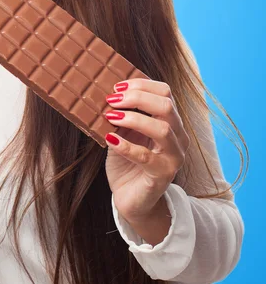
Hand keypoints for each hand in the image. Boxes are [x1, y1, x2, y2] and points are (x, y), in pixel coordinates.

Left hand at [103, 78, 189, 223]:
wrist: (131, 198)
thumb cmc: (127, 161)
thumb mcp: (124, 132)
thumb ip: (121, 114)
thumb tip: (106, 93)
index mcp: (170, 122)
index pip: (165, 92)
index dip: (141, 84)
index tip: (117, 86)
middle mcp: (178, 137)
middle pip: (166, 106)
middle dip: (137, 97)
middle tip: (112, 99)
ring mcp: (173, 157)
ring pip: (162, 129)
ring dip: (133, 119)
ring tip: (111, 116)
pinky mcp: (162, 175)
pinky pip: (145, 157)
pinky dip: (125, 145)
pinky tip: (109, 138)